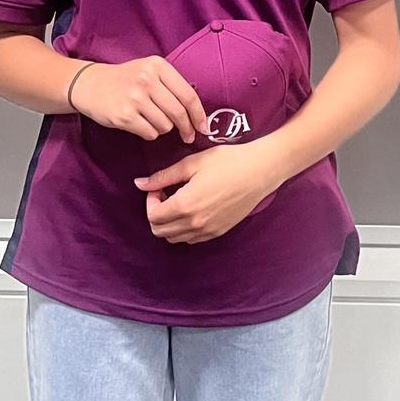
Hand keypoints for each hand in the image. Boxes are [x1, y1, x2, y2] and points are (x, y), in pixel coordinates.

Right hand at [70, 56, 208, 143]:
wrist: (90, 84)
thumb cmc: (125, 79)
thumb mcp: (148, 70)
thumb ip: (171, 85)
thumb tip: (197, 112)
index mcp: (157, 66)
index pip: (188, 94)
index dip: (199, 114)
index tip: (203, 126)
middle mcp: (147, 80)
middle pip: (179, 113)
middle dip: (187, 128)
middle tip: (188, 136)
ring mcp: (135, 98)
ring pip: (165, 125)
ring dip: (163, 128)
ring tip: (151, 120)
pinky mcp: (124, 115)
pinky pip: (150, 133)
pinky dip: (150, 133)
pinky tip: (140, 124)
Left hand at [133, 143, 275, 243]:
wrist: (260, 170)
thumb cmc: (227, 162)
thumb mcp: (191, 163)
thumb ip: (163, 176)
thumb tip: (139, 183)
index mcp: (185, 205)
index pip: (153, 216)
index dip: (149, 201)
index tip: (158, 186)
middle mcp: (195, 224)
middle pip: (160, 231)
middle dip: (156, 213)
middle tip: (165, 193)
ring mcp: (208, 231)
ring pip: (175, 238)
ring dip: (169, 222)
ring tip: (178, 200)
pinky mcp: (219, 232)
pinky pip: (191, 239)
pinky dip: (183, 228)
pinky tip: (192, 208)